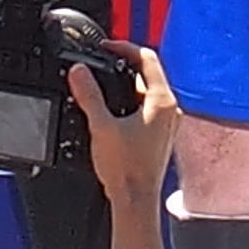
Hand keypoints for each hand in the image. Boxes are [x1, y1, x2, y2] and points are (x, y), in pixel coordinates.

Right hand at [69, 42, 177, 211]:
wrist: (135, 201)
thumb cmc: (126, 170)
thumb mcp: (101, 126)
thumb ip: (89, 95)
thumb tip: (79, 72)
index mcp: (162, 101)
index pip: (147, 58)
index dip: (125, 47)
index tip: (107, 47)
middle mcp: (170, 111)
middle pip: (148, 74)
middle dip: (123, 66)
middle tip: (101, 64)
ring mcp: (167, 125)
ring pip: (147, 92)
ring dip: (125, 85)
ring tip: (102, 87)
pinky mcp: (160, 137)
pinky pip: (146, 109)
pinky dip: (130, 103)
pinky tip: (112, 112)